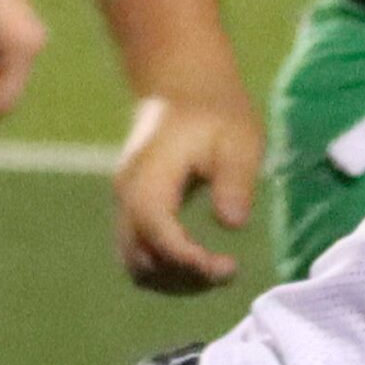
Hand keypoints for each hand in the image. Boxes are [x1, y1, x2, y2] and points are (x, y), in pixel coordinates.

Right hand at [113, 80, 262, 292]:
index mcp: (149, 179)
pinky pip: (139, 251)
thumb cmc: (216, 112)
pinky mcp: (134, 208)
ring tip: (215, 271)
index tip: (227, 267)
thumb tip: (232, 222)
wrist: (182, 86)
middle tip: (226, 271)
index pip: (158, 234)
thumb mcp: (239, 141)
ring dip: (172, 278)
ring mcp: (126, 203)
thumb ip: (235, 182)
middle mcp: (127, 196)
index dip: (189, 260)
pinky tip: (200, 263)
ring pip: (135, 261)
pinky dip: (165, 267)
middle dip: (181, 277)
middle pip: (139, 259)